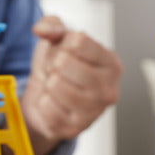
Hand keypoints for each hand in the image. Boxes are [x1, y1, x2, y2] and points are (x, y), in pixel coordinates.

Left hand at [21, 15, 122, 154]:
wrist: (48, 100)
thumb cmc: (60, 69)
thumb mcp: (59, 40)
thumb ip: (52, 26)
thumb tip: (43, 29)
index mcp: (112, 64)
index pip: (79, 41)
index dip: (65, 43)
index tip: (68, 51)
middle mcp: (109, 89)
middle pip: (65, 63)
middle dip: (54, 64)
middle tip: (59, 71)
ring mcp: (94, 111)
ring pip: (55, 85)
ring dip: (48, 84)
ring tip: (56, 86)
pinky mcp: (75, 128)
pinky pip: (46, 107)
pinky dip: (43, 103)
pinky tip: (53, 103)